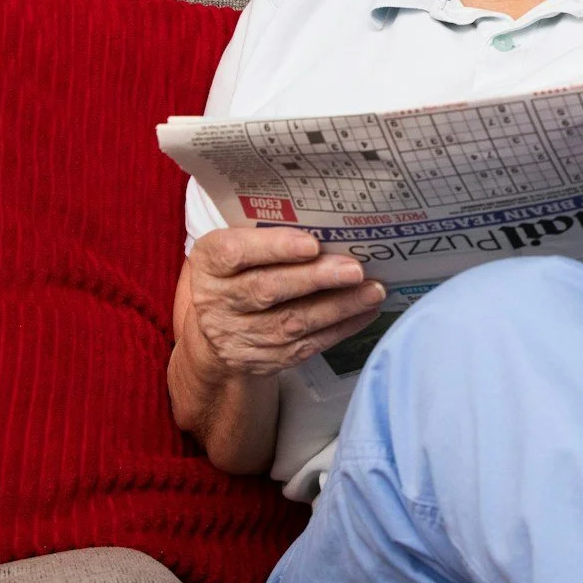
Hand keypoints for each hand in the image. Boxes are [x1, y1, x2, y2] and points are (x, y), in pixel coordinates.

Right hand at [178, 226, 384, 381]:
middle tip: (355, 269)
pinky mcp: (264, 360)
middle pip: (268, 290)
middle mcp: (218, 301)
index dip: (275, 248)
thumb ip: (266, 233)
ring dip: (338, 307)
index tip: (312, 244)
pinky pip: (306, 346)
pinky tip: (364, 312)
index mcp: (210, 262)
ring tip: (373, 291)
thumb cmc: (236, 272)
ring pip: (292, 322)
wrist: (215, 332)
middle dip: (316, 279)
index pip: (236, 253)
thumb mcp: (236, 245)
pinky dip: (340, 329)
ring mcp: (240, 336)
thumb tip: (329, 222)